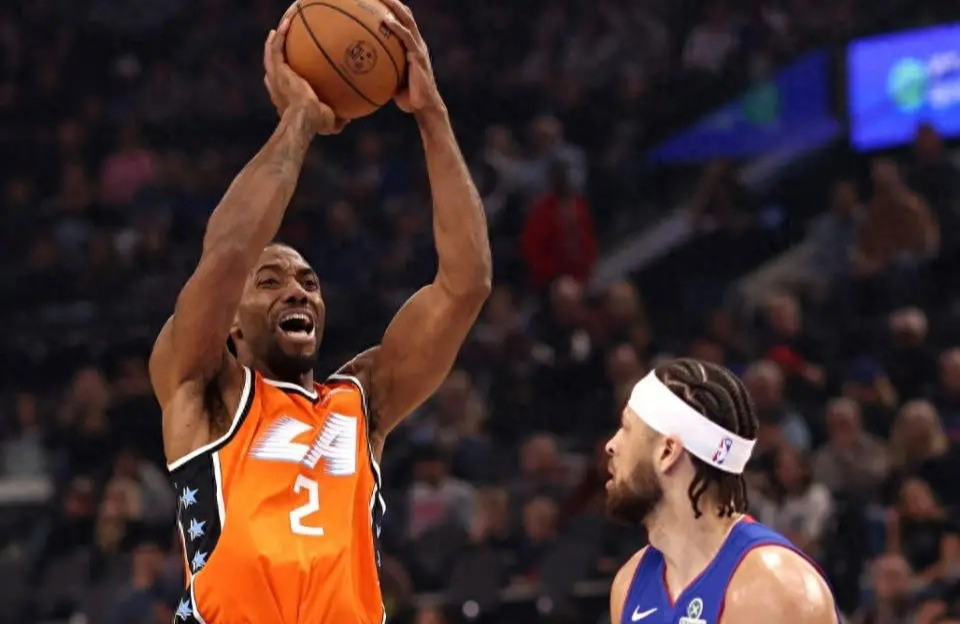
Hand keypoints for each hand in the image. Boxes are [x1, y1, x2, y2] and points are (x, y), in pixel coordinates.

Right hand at [263, 17, 347, 134]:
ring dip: (276, 36)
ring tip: (285, 23)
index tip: (286, 68)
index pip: (278, 85)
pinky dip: (280, 34)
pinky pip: (276, 47)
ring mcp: (276, 76)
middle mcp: (277, 86)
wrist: (304, 118)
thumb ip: (337, 121)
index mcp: (285, 97)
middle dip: (275, 53)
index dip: (280, 76)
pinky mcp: (278, 69)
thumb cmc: (315, 124)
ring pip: (271, 51)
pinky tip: (288, 21)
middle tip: (281, 42)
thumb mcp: (329, 124)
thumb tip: (348, 118)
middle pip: (272, 66)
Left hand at [380, 0, 444, 116]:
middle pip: (405, 15)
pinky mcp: (419, 56)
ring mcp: (418, 48)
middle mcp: (416, 43)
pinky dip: (396, 28)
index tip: (378, 0)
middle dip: (393, 2)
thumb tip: (358, 68)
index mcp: (411, 46)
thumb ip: (380, 69)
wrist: (424, 107)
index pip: (403, 22)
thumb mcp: (391, 79)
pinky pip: (406, 38)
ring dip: (396, 7)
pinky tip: (385, 21)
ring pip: (408, 21)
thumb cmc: (405, 97)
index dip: (393, 8)